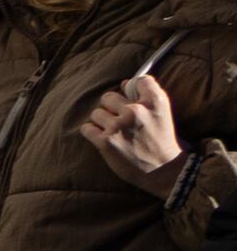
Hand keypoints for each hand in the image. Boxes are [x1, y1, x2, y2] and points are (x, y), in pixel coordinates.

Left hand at [82, 71, 186, 189]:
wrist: (164, 171)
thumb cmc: (161, 140)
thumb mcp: (162, 114)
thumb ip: (146, 96)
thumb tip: (124, 82)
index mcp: (155, 101)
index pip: (139, 80)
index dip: (133, 89)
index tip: (134, 101)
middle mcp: (136, 110)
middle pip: (108, 97)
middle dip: (112, 109)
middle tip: (122, 122)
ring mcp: (119, 126)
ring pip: (96, 113)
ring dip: (102, 123)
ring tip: (115, 133)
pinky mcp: (106, 141)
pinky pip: (87, 128)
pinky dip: (92, 134)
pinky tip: (104, 140)